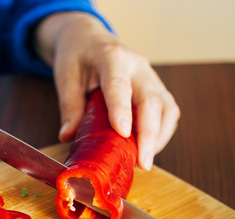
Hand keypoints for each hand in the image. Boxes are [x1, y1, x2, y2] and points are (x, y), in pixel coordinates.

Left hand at [35, 12, 179, 169]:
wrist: (90, 39)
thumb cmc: (78, 56)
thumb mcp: (66, 76)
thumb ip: (69, 106)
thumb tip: (67, 136)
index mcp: (112, 58)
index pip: (118, 84)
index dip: (121, 109)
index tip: (123, 133)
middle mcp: (137, 67)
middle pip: (152, 100)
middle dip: (150, 134)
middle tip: (143, 162)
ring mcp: (151, 77)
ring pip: (167, 108)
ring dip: (160, 137)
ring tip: (145, 160)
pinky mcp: (157, 88)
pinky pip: (168, 112)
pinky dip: (162, 133)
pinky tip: (148, 148)